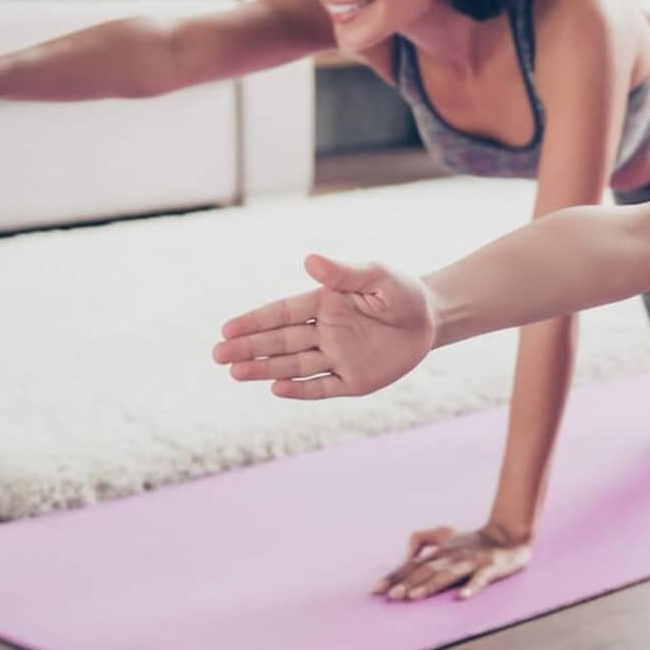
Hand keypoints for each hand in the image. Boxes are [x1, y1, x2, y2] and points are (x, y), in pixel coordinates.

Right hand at [214, 254, 437, 399]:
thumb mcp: (376, 275)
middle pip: (280, 341)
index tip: (227, 329)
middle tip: (218, 355)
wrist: (431, 319)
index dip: (255, 321)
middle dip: (249, 348)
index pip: (282, 313)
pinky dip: (301, 389)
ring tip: (235, 373)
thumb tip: (309, 260)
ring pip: (294, 365)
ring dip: (265, 369)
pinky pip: (323, 386)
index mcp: (324, 304)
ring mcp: (337, 357)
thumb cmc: (401, 291)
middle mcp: (324, 332)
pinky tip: (276, 388)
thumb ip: (344, 272)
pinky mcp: (354, 380)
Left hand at [375, 523, 531, 600]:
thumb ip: (423, 539)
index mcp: (441, 551)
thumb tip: (406, 554)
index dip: (395, 576)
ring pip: (448, 574)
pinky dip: (472, 587)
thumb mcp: (445, 535)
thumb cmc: (474, 541)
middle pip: (427, 570)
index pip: (413, 564)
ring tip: (415, 597)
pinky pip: (481, 579)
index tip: (377, 590)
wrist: (509, 534)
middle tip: (392, 596)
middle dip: (408, 583)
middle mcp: (453, 555)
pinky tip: (462, 597)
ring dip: (431, 585)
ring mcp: (472, 562)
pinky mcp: (491, 568)